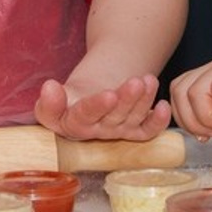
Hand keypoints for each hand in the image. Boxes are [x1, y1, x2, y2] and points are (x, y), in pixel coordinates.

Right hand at [35, 74, 170, 140]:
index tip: (108, 93)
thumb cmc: (65, 102)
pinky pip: (147, 132)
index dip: (96, 107)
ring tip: (148, 79)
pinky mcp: (133, 131)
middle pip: (114, 118)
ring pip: (133, 119)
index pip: (84, 118)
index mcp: (73, 126)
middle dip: (126, 99)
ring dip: (143, 100)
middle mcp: (98, 131)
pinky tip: (164, 106)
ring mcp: (118, 131)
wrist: (82, 100)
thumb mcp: (50, 100)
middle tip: (135, 82)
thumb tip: (50, 87)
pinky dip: (158, 122)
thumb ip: (48, 101)